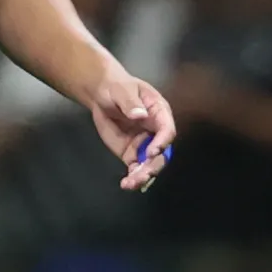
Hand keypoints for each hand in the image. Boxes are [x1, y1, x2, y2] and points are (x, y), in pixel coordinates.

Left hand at [85, 64, 176, 192]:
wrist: (103, 95)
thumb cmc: (117, 88)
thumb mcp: (123, 91)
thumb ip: (130, 103)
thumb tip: (139, 115)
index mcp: (160, 114)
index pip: (167, 130)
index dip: (162, 142)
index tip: (152, 152)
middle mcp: (156, 132)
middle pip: (162, 153)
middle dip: (153, 166)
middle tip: (142, 174)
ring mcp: (145, 144)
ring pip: (150, 164)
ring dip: (143, 175)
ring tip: (131, 183)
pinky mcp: (132, 153)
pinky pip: (136, 168)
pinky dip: (133, 177)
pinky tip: (126, 184)